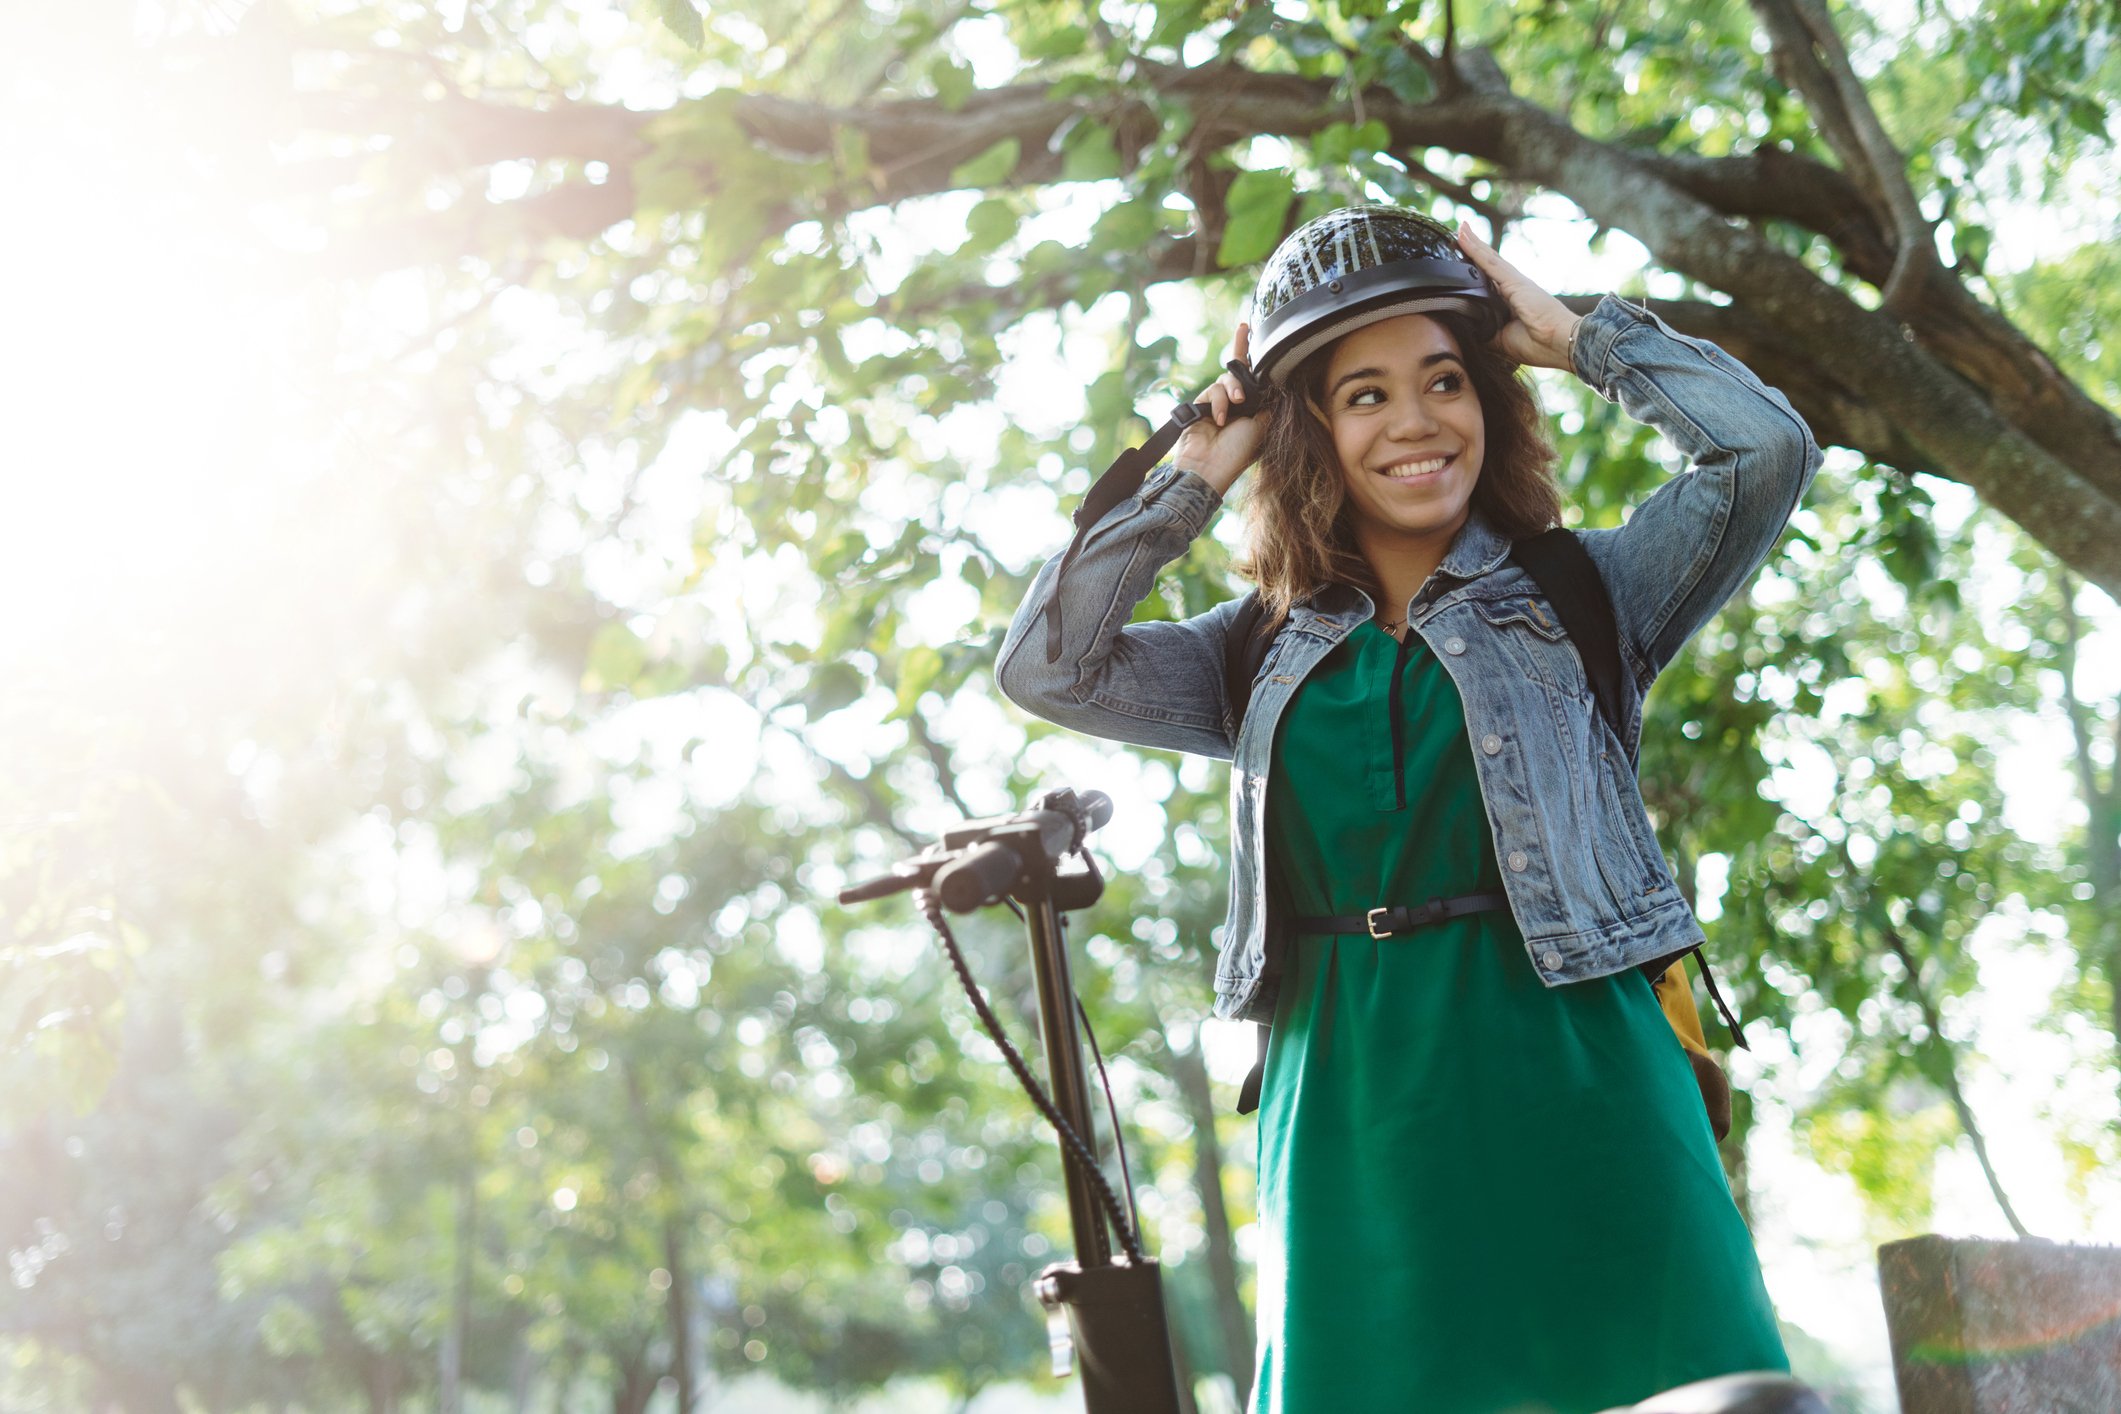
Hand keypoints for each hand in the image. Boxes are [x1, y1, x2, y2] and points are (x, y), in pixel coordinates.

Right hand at [1172, 321, 1272, 495]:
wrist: (1209, 467)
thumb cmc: (1238, 452)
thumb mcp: (1261, 425)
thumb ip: (1264, 401)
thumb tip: (1270, 382)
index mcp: (1252, 409)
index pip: (1253, 377)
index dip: (1248, 352)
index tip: (1246, 327)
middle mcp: (1235, 404)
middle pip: (1238, 373)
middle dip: (1241, 374)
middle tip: (1242, 395)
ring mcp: (1218, 404)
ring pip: (1226, 380)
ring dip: (1231, 391)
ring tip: (1235, 405)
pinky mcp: (1200, 405)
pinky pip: (1213, 391)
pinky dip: (1218, 403)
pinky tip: (1219, 419)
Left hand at [1455, 223, 1582, 371]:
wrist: (1560, 343)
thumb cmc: (1538, 344)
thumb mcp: (1502, 340)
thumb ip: (1485, 332)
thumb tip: (1467, 331)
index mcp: (1510, 300)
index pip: (1487, 281)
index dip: (1475, 268)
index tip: (1460, 259)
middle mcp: (1512, 286)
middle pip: (1487, 264)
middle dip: (1472, 249)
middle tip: (1457, 234)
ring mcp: (1513, 281)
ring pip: (1487, 257)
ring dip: (1472, 242)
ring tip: (1459, 227)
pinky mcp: (1513, 280)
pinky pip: (1488, 261)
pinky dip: (1475, 248)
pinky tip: (1463, 236)